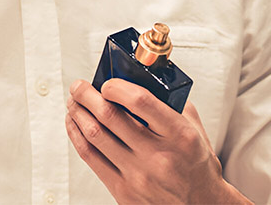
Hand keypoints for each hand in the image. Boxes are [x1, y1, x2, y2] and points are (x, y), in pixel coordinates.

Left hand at [66, 79, 250, 204]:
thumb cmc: (196, 166)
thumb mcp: (195, 129)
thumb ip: (171, 103)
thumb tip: (143, 79)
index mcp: (178, 135)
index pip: (140, 101)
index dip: (116, 86)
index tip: (107, 82)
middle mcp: (157, 156)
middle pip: (109, 116)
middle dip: (86, 95)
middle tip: (79, 86)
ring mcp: (138, 175)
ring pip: (95, 135)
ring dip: (77, 113)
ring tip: (74, 102)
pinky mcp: (123, 191)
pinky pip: (90, 157)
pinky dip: (77, 135)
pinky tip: (75, 124)